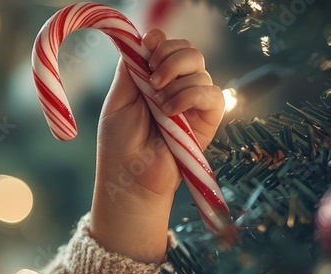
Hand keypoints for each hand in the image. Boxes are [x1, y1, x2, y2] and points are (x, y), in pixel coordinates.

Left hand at [90, 29, 223, 263]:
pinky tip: (171, 111)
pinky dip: (190, 95)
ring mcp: (193, 103)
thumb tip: (145, 38)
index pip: (168, 46)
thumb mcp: (119, 99)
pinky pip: (211, 93)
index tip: (147, 49)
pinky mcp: (208, 119)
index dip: (161, 42)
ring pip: (200, 68)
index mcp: (153, 80)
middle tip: (152, 78)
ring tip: (158, 105)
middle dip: (170, 56)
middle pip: (189, 51)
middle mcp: (176, 88)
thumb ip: (132, 69)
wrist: (129, 178)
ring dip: (176, 81)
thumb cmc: (120, 144)